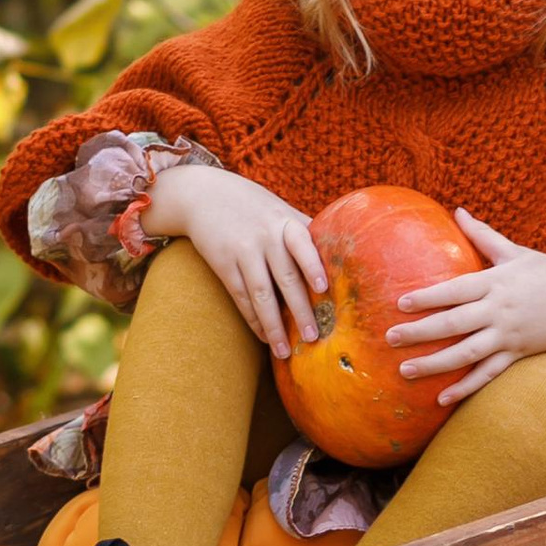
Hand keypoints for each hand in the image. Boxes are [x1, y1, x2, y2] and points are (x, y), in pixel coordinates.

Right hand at [141, 162, 326, 352]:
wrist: (204, 194)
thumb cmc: (253, 205)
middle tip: (313, 337)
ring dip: (274, 325)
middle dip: (300, 310)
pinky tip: (264, 336)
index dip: (313, 265)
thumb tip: (341, 256)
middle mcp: (265, 236)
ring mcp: (243, 250)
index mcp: (285, 222)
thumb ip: (306, 231)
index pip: (302, 243)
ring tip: (285, 351)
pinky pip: (240, 296)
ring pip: (260, 294)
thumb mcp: (280, 210)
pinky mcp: (223, 263)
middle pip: (285, 277)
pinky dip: (253, 319)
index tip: (323, 288)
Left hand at [387, 209, 545, 404]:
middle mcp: (500, 310)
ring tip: (405, 371)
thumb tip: (457, 211)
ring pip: (468, 353)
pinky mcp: (518, 354)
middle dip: (420, 332)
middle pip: (455, 323)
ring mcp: (509, 335)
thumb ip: (483, 235)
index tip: (400, 303)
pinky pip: (489, 374)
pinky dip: (467, 387)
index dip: (428, 297)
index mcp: (496, 282)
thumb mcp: (515, 252)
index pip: (455, 289)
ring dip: (435, 364)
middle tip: (390, 338)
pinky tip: (442, 399)